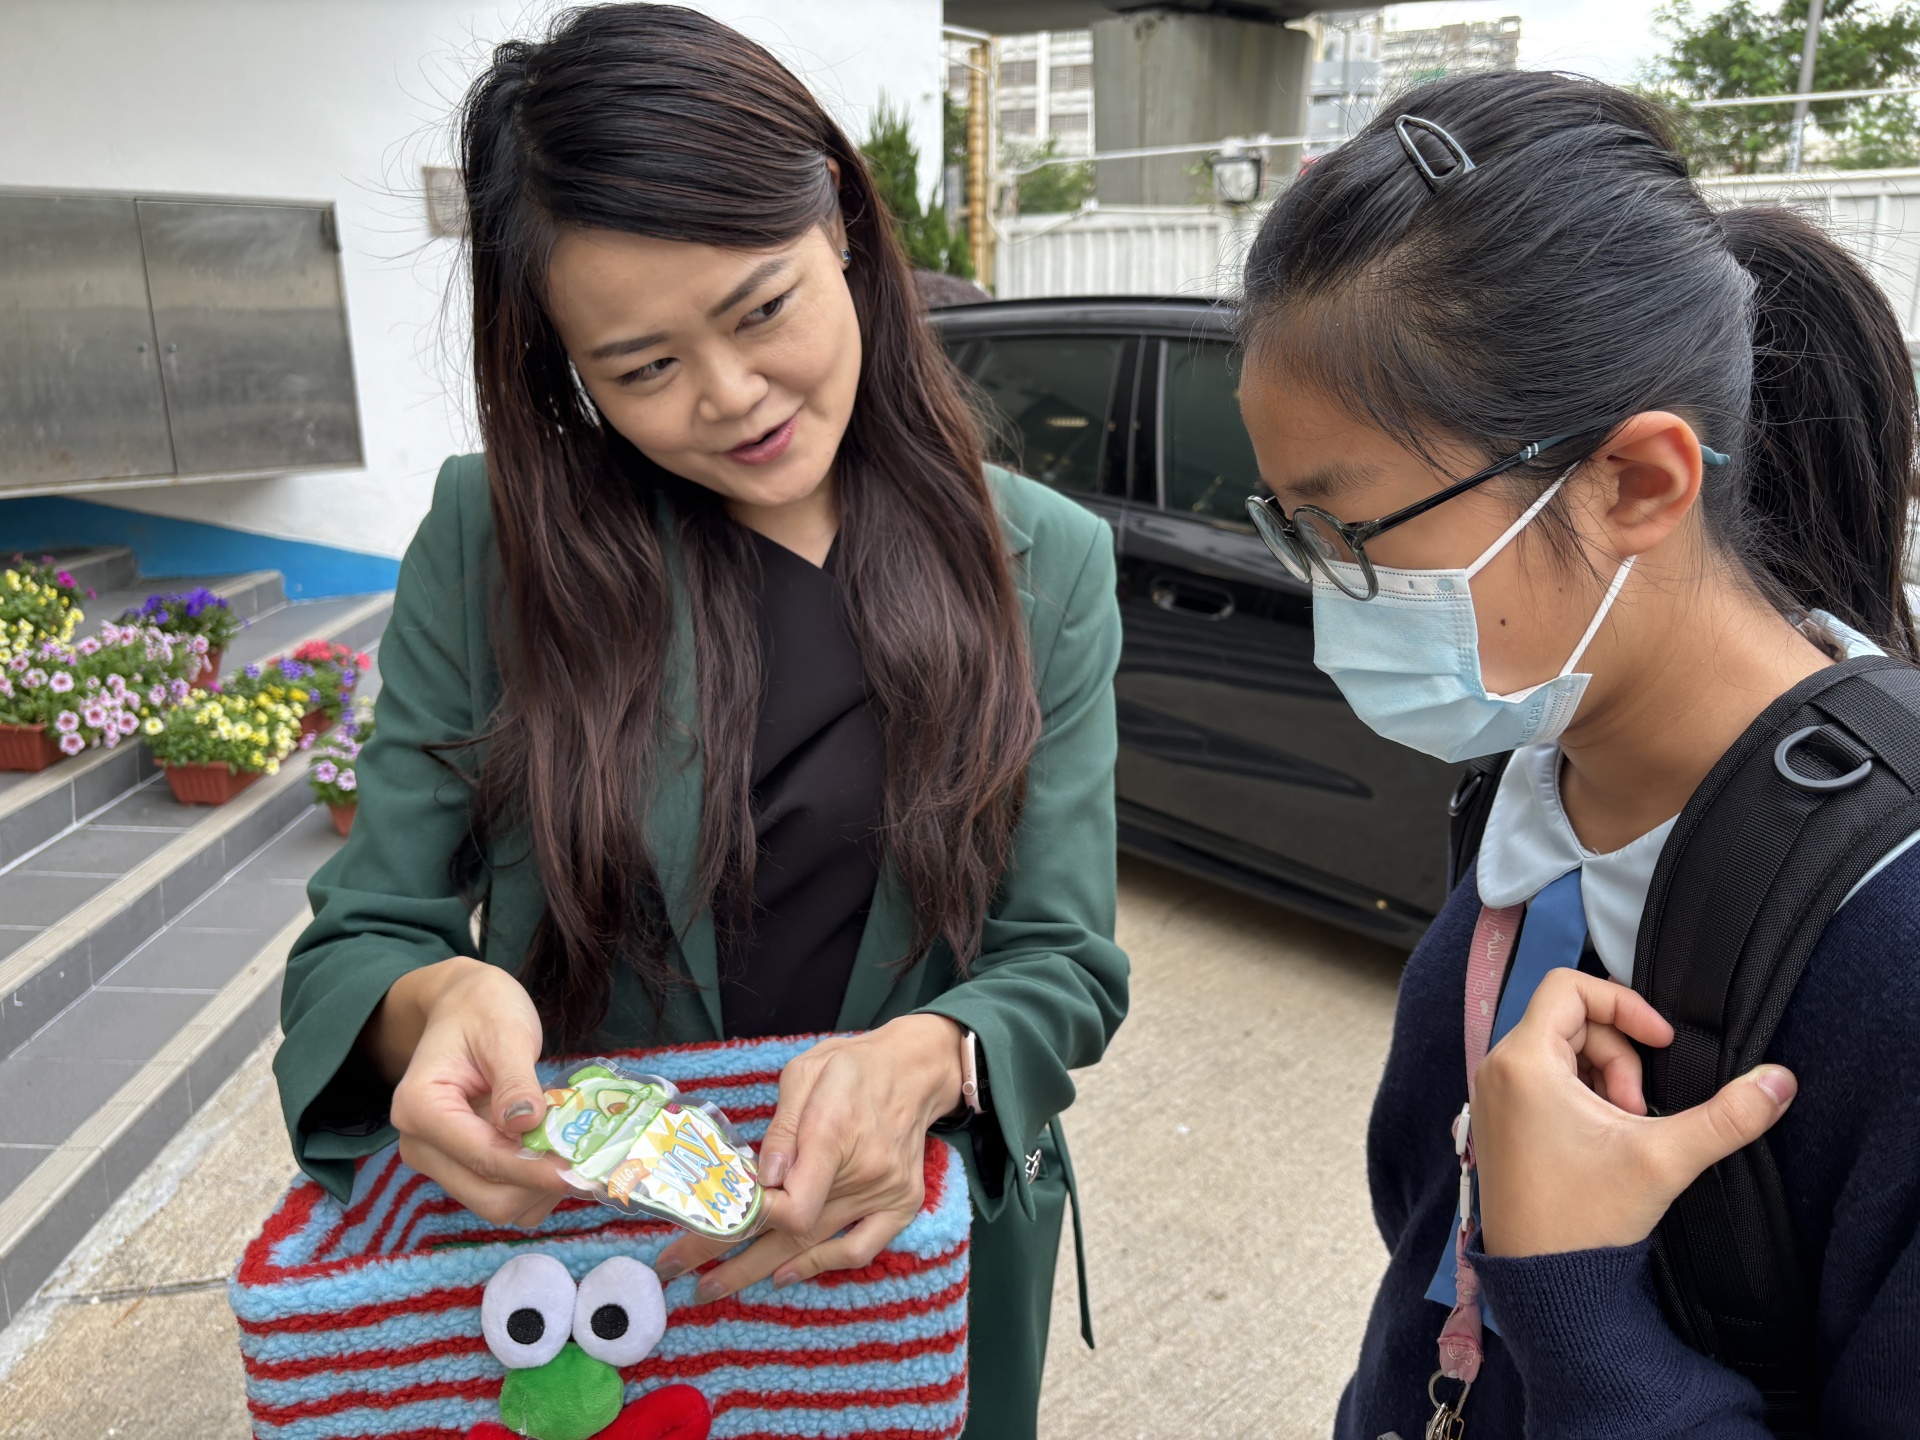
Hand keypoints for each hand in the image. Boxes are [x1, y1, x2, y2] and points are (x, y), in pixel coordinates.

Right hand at [365, 956, 571, 1227]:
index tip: (579, 1170)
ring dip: (540, 1191)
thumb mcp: (504, 1032)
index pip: (482, 1157)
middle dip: (539, 1186)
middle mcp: (419, 1144)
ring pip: (495, 1204)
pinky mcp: (459, 1165)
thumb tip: (527, 1125)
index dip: (534, 1169)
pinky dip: (533, 1187)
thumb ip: (515, 1080)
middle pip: (486, 1197)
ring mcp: (438, 1159)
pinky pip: (501, 1194)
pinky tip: (556, 1155)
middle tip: (587, 1162)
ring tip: (574, 1153)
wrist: (463, 1006)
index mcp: (420, 1107)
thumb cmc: (482, 1010)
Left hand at [653, 1014, 965, 1300]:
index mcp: (835, 1132)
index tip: (703, 1221)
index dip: (747, 1218)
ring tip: (712, 1285)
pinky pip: (860, 1250)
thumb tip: (761, 1177)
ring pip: (814, 1243)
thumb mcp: (806, 1073)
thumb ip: (782, 1127)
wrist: (916, 1069)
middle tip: (677, 1271)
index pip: (791, 1201)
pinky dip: (820, 1265)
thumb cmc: (852, 1067)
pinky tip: (783, 1274)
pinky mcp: (902, 1205)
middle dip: (727, 1255)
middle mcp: (865, 1171)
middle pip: (790, 1230)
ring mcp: (886, 1193)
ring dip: (758, 1269)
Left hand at [1472, 968, 1796, 1257]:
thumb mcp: (1663, 1160)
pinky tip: (1603, 1140)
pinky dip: (1581, 1096)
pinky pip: (1544, 1079)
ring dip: (1604, 1078)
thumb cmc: (1583, 1220)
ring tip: (1623, 1129)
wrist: (1541, 1283)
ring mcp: (1494, 1096)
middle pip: (1571, 1020)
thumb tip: (1779, 1082)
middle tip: (1637, 1110)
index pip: (1569, 986)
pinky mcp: (1500, 1121)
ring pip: (1561, 1051)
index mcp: (1523, 1062)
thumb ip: (1726, 1117)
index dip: (1625, 1004)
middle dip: (1620, 1056)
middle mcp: (1498, 1069)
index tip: (1662, 1043)